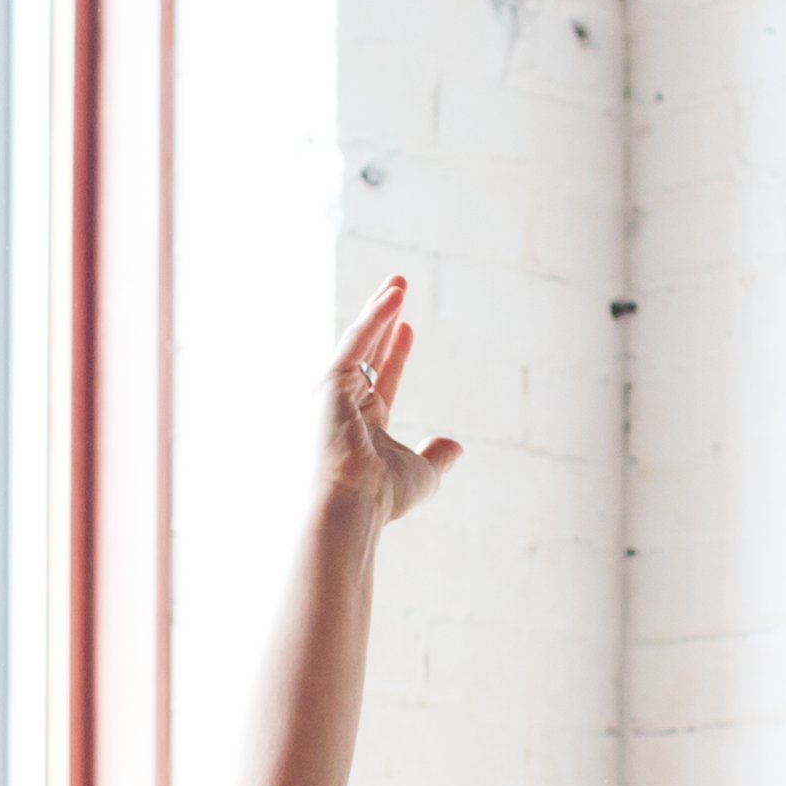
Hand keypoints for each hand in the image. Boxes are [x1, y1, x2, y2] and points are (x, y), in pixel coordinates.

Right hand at [318, 275, 463, 525]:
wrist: (352, 504)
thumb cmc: (381, 496)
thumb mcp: (423, 474)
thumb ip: (438, 457)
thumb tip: (456, 446)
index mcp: (364, 425)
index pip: (382, 379)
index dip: (395, 353)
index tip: (408, 327)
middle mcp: (345, 405)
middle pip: (367, 352)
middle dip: (382, 320)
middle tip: (398, 288)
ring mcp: (334, 393)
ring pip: (359, 340)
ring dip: (379, 308)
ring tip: (399, 281)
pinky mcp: (329, 382)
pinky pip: (356, 341)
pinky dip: (375, 316)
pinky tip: (394, 295)